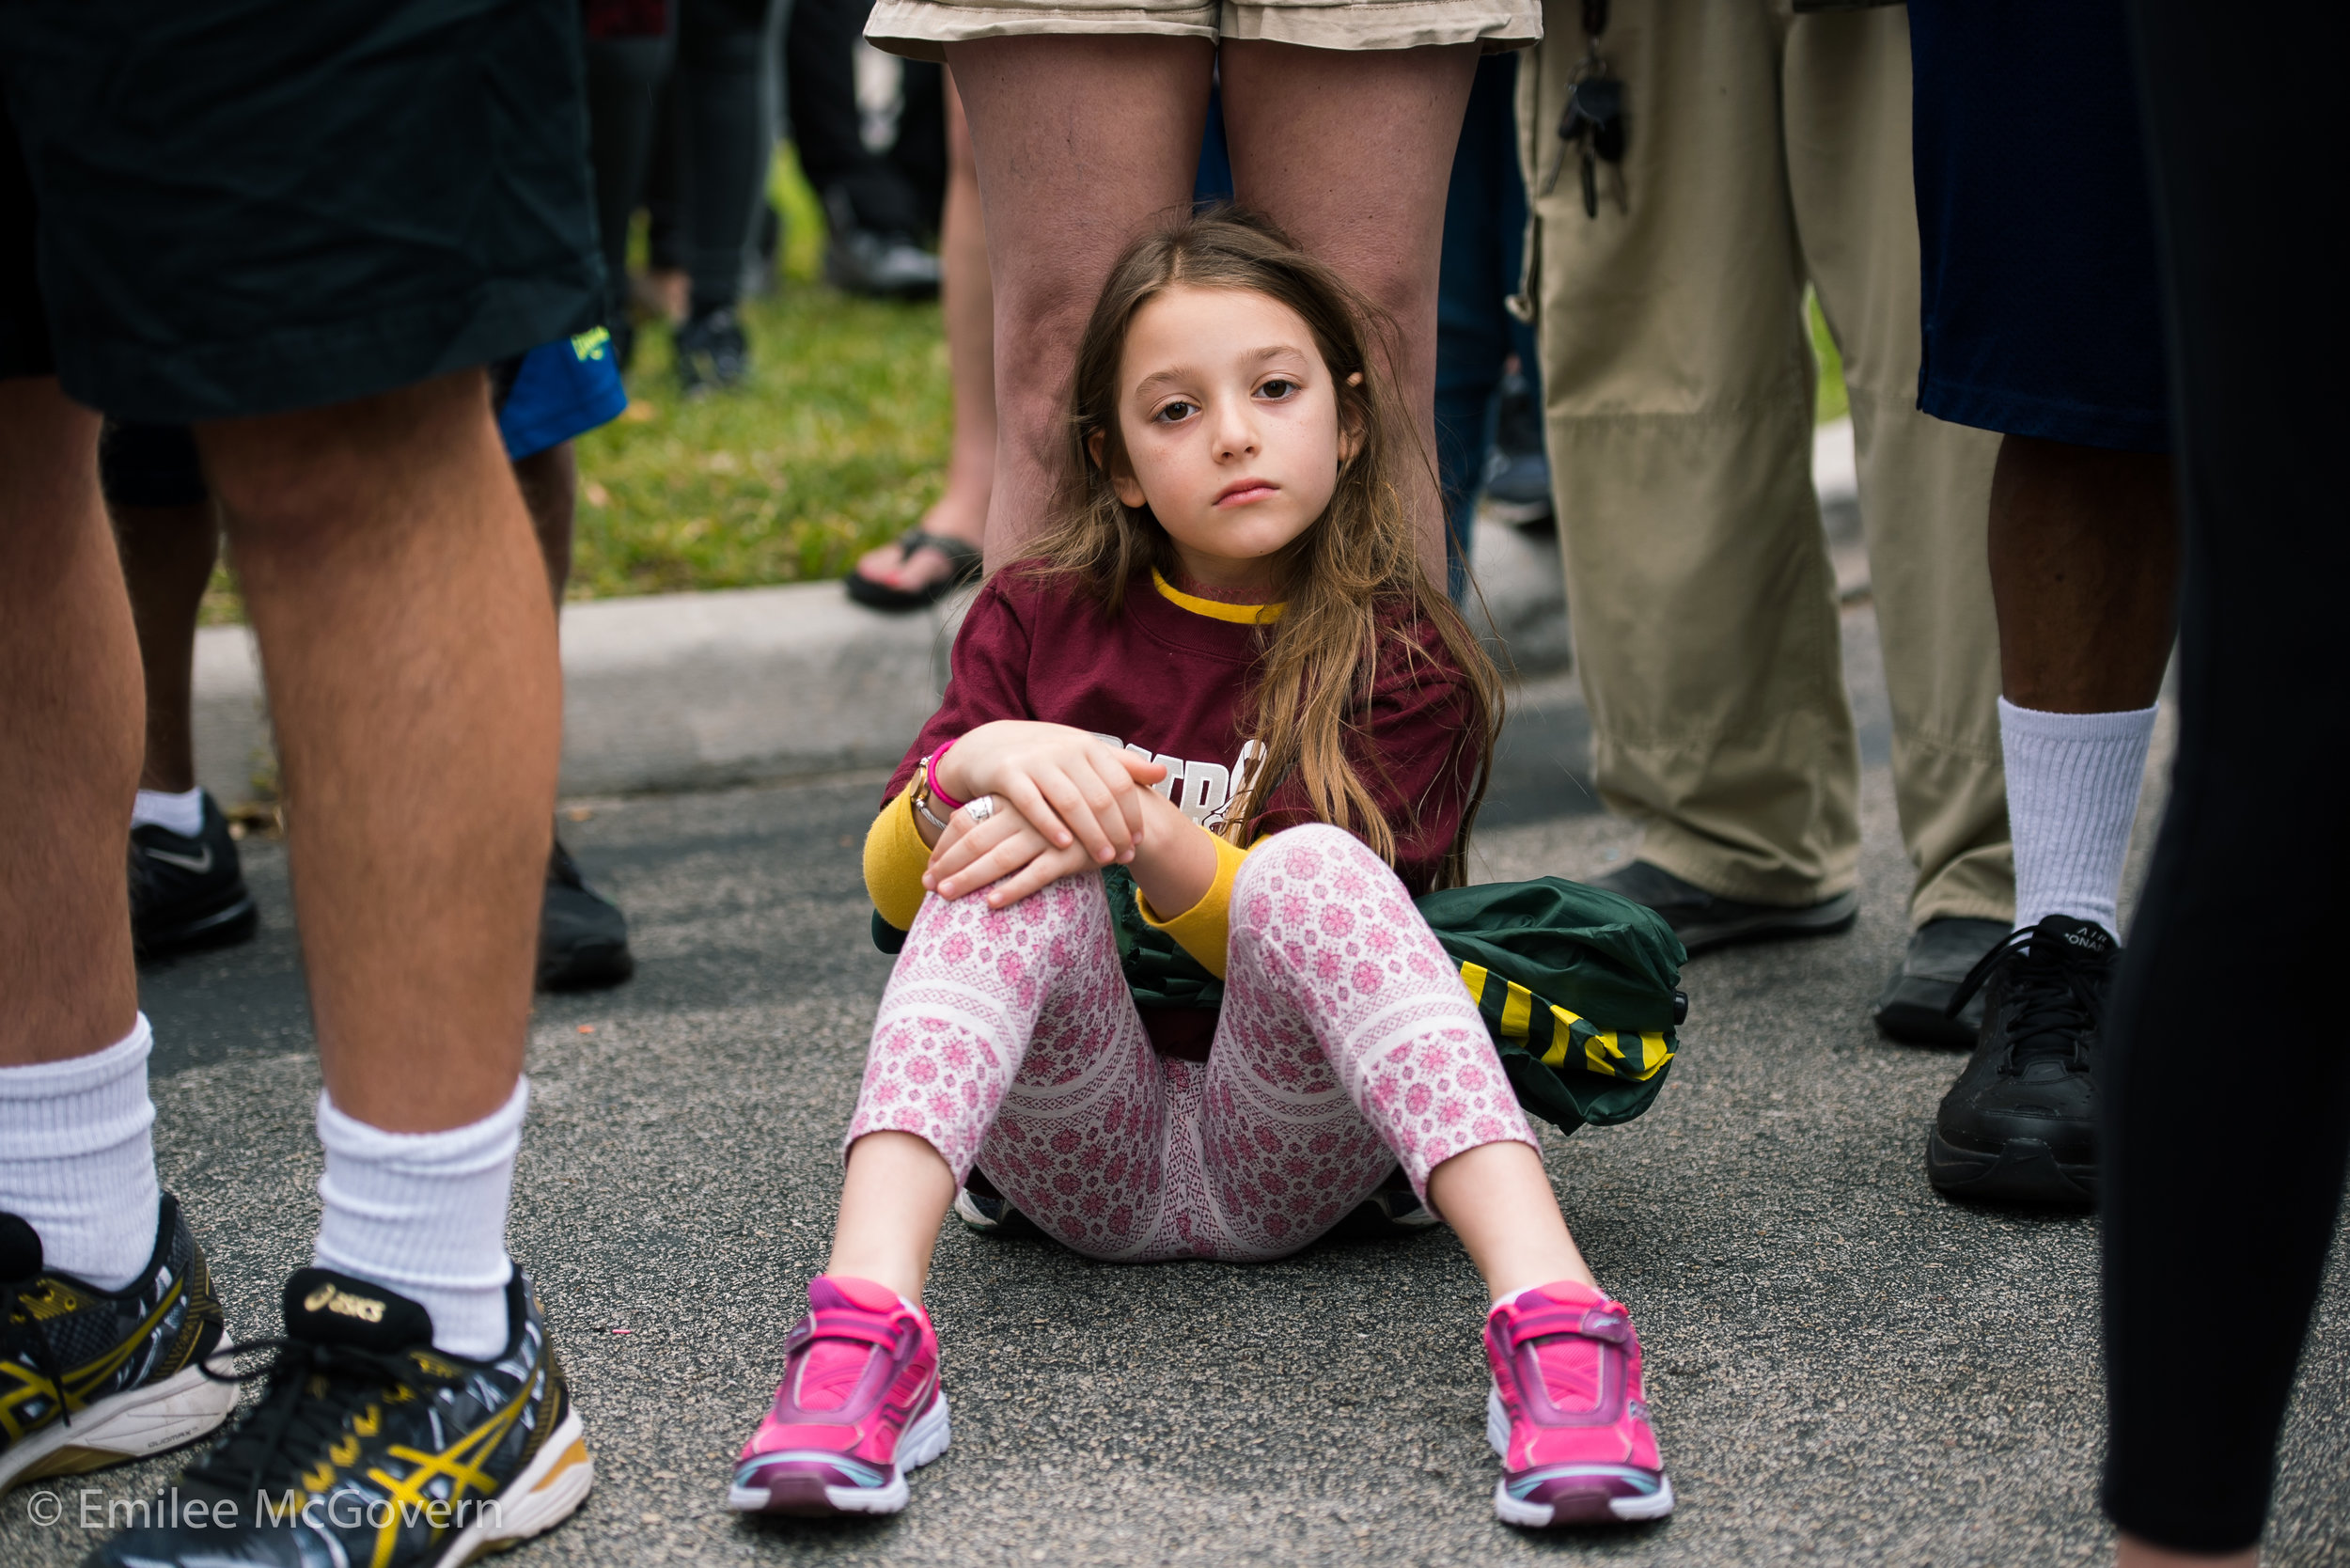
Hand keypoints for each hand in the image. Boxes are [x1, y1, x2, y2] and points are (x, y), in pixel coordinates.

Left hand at [925, 797, 1096, 909]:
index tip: (929, 871)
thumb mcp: (1031, 811)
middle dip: (949, 866)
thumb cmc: (1064, 818)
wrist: (1121, 814)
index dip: (944, 846)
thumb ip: (1000, 819)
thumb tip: (957, 835)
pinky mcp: (1069, 855)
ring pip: (1000, 858)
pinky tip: (992, 903)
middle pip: (976, 841)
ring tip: (947, 896)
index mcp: (1011, 800)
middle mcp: (1024, 814)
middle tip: (928, 887)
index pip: (966, 821)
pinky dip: (1013, 888)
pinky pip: (1036, 874)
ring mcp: (1047, 834)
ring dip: (970, 878)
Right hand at [934, 721, 1164, 868]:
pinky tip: (1064, 847)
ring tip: (1103, 859)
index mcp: (1087, 746)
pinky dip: (1050, 826)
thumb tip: (1163, 773)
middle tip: (1124, 857)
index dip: (1132, 814)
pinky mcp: (1007, 773)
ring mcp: (1035, 761)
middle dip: (1116, 831)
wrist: (989, 745)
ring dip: (1091, 834)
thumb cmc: (1046, 756)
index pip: (1120, 783)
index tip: (1138, 841)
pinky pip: (1033, 804)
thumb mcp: (1083, 754)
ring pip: (1071, 803)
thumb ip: (1121, 764)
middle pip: (1100, 797)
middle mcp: (1064, 750)